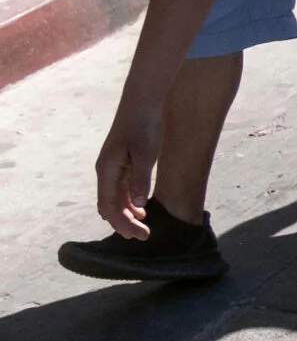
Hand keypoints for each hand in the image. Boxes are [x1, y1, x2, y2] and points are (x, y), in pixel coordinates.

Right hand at [94, 104, 162, 238]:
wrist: (141, 103)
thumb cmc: (144, 127)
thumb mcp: (146, 154)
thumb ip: (141, 179)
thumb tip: (139, 205)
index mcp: (107, 170)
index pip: (109, 205)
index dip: (121, 223)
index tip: (138, 235)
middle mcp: (106, 171)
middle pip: (110, 205)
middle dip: (124, 223)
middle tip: (143, 237)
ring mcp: (112, 167)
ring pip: (115, 199)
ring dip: (127, 214)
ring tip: (142, 227)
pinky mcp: (121, 163)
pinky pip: (121, 189)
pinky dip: (129, 202)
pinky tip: (142, 210)